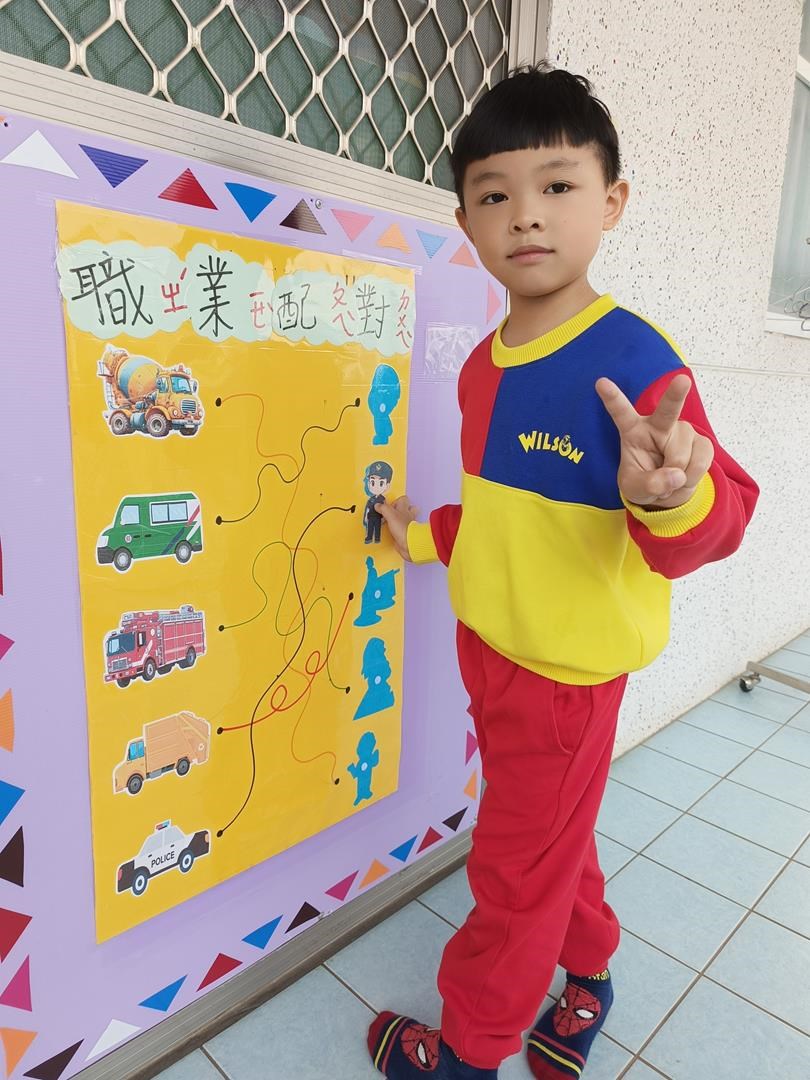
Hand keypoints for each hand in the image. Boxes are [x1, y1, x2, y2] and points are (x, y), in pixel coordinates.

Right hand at [377, 495, 418, 559]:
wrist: (409, 543)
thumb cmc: (403, 528)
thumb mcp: (390, 515)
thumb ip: (384, 508)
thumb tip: (378, 505)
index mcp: (404, 509)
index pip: (402, 499)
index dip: (394, 501)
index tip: (386, 506)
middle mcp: (408, 516)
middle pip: (407, 508)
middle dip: (399, 510)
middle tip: (390, 513)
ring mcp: (408, 525)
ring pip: (404, 519)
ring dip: (398, 520)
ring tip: (389, 522)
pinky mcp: (405, 534)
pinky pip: (401, 529)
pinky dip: (396, 530)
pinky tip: (391, 531)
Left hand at [595, 373, 713, 508]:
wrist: (666, 493)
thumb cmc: (643, 482)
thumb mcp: (635, 489)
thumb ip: (650, 485)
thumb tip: (677, 476)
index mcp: (633, 430)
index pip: (621, 412)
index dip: (612, 398)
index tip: (601, 382)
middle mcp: (659, 424)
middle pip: (668, 409)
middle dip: (676, 394)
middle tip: (682, 380)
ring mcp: (682, 431)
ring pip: (682, 456)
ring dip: (677, 477)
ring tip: (669, 478)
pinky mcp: (702, 441)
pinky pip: (701, 461)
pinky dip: (692, 477)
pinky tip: (683, 476)